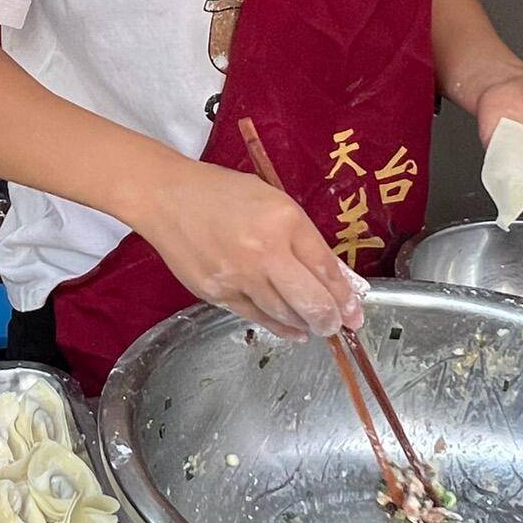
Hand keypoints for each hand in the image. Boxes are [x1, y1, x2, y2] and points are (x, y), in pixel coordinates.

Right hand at [133, 157, 364, 341]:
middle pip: (311, 301)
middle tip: (339, 326)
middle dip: (331, 320)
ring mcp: (238, 276)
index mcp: (284, 220)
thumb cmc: (223, 193)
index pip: (326, 268)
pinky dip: (278, 326)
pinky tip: (290, 329)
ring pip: (285, 315)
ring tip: (316, 327)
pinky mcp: (217, 293)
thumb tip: (331, 278)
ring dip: (306, 325)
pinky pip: (256, 317)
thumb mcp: (273, 202)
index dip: (346, 296)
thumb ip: (302, 238)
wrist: (167, 198)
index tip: (355, 312)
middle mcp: (264, 251)